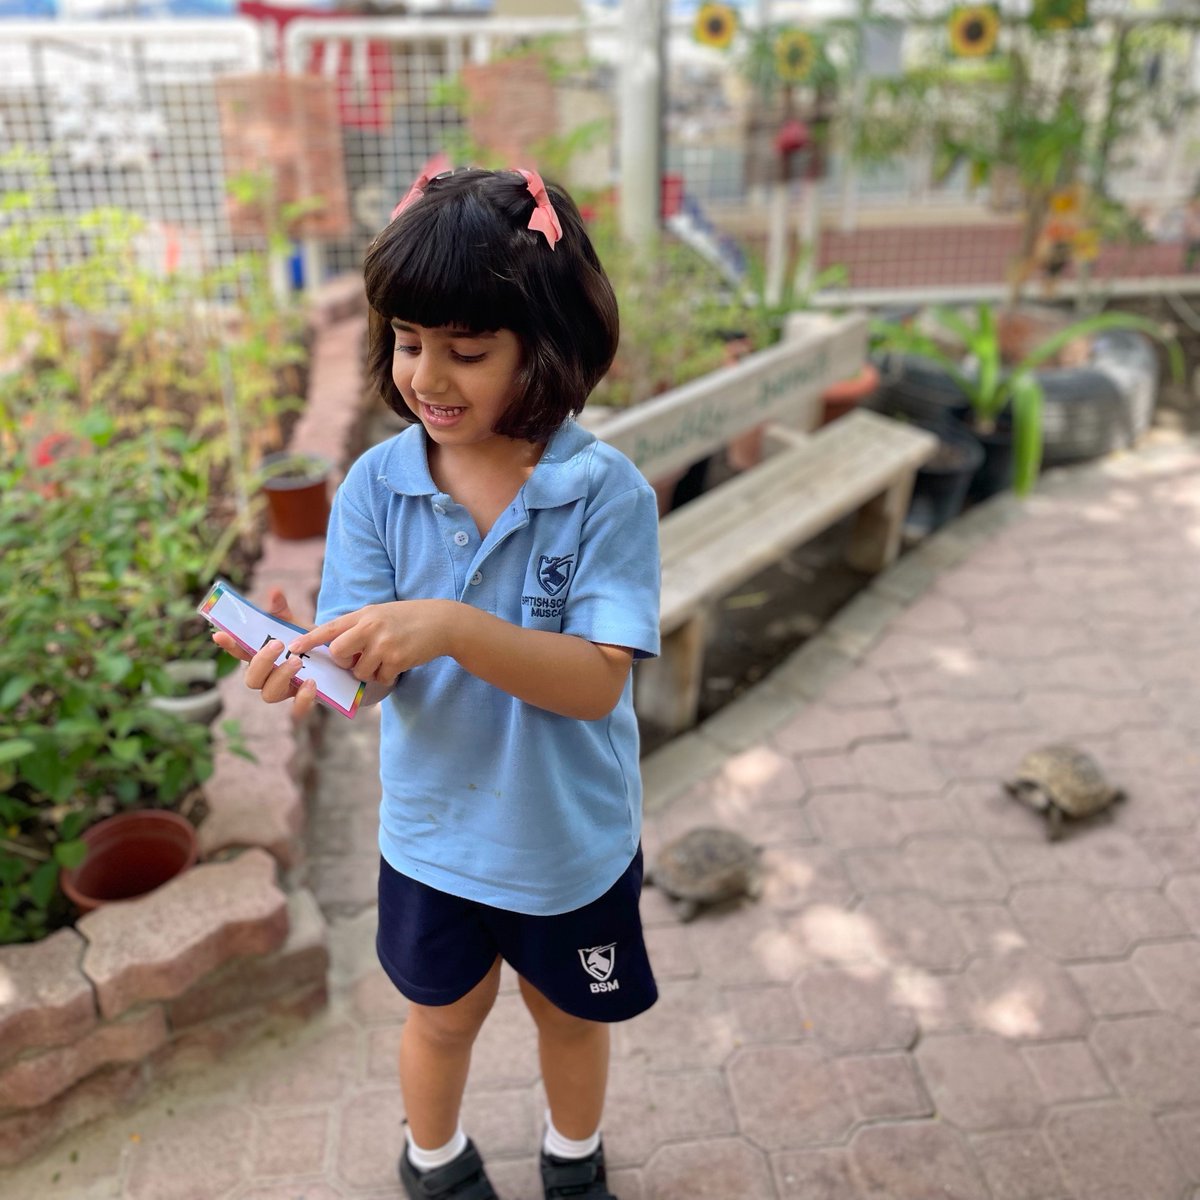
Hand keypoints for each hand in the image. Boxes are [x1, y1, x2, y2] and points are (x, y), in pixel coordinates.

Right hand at [211, 587, 318, 716]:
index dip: (228, 645)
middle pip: (251, 678)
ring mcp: (283, 690)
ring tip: (297, 661)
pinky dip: (302, 699)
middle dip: (261, 662)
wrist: (332, 657)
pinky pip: (296, 709)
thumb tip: (275, 592)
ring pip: (269, 694)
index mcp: (259, 656)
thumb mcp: (294, 624)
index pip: (239, 652)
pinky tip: (311, 683)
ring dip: (281, 677)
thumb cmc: (305, 641)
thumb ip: (282, 611)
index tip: (220, 634)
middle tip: (277, 645)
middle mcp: (266, 676)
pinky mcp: (301, 700)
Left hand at [287, 600, 457, 682]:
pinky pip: (380, 678)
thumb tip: (334, 648)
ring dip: (371, 671)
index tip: (292, 648)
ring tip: (386, 658)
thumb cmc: (406, 619)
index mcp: (363, 615)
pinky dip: (387, 677)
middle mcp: (370, 627)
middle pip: (338, 653)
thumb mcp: (379, 613)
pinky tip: (398, 664)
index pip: (329, 628)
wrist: (441, 622)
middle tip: (360, 658)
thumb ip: (357, 627)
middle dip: (345, 662)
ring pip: (360, 671)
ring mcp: (384, 644)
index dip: (308, 640)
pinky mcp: (398, 659)